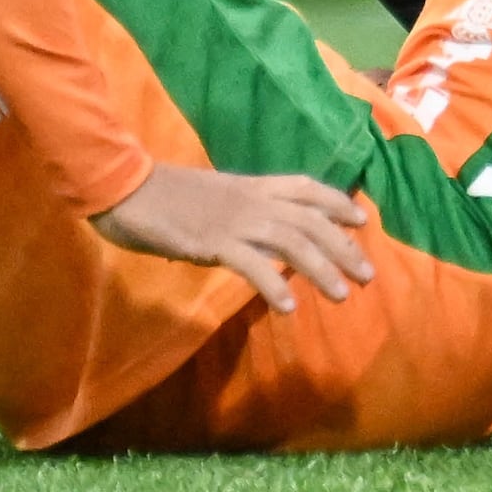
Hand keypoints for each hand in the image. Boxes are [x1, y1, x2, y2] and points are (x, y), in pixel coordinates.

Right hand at [95, 160, 372, 311]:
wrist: (123, 186)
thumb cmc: (160, 194)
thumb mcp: (210, 195)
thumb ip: (237, 209)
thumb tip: (257, 232)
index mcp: (249, 185)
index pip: (304, 187)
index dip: (336, 202)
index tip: (362, 219)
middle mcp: (249, 199)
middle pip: (310, 220)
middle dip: (343, 246)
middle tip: (368, 275)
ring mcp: (232, 220)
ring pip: (291, 242)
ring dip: (321, 268)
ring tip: (342, 294)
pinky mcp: (210, 241)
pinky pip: (250, 264)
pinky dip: (274, 284)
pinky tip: (288, 306)